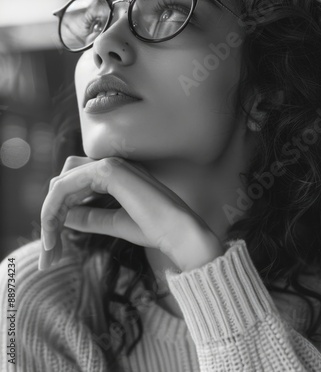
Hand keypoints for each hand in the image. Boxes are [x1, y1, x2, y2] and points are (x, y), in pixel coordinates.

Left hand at [39, 156, 223, 270]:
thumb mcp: (115, 222)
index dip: (60, 210)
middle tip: (50, 248)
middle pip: (64, 180)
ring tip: (51, 245)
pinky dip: (54, 207)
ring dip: (50, 212)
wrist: (178, 232)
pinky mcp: (109, 170)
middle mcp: (112, 164)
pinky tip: (56, 230)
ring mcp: (110, 164)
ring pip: (61, 182)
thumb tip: (64, 215)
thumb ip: (91, 216)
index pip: (76, 183)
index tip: (56, 244)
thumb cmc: (155, 228)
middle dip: (51, 211)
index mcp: (117, 174)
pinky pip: (66, 185)